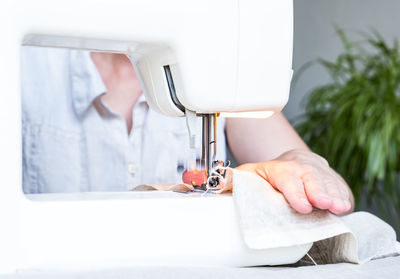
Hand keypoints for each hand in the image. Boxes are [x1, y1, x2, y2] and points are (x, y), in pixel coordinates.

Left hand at [236, 149, 353, 214]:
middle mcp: (301, 168)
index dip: (295, 192)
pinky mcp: (332, 178)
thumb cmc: (270, 173)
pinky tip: (345, 205)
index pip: (287, 178)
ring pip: (328, 182)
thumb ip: (234, 179)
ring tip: (339, 207)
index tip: (302, 206)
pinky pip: (339, 186)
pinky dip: (343, 195)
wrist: (294, 160)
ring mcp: (319, 172)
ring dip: (334, 195)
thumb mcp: (250, 173)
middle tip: (325, 204)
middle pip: (311, 178)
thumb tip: (217, 182)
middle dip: (319, 192)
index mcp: (280, 168)